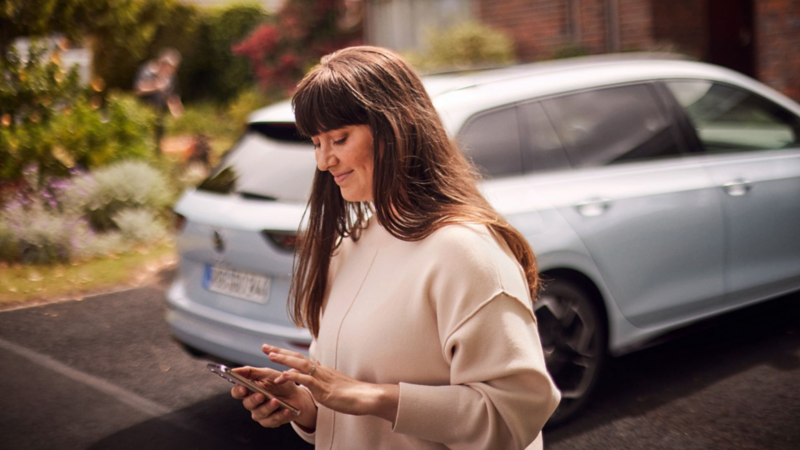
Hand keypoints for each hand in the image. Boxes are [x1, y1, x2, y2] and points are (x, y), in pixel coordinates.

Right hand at [230, 365, 316, 429]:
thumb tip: (234, 370)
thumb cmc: (279, 383)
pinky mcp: (270, 422)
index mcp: (249, 390)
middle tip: (261, 396)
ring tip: (276, 401)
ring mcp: (260, 413)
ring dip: (268, 407)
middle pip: (247, 403)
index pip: (237, 392)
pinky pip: (272, 421)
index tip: (243, 388)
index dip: (238, 391)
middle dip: (254, 399)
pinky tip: (286, 410)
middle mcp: (252, 403)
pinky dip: (280, 415)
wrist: (296, 395)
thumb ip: (250, 371)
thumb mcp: (266, 373)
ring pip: (260, 413)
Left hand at [264, 344, 398, 423]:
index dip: (285, 354)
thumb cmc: (352, 392)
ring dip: (284, 360)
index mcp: (321, 370)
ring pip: (300, 365)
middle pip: (297, 357)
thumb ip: (324, 375)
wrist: (366, 396)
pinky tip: (283, 375)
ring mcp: (322, 379)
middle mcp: (320, 371)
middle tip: (264, 346)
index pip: (300, 359)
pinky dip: (294, 376)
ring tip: (270, 356)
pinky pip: (306, 380)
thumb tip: (316, 366)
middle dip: (280, 352)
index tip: (272, 350)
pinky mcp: (324, 389)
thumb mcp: (335, 382)